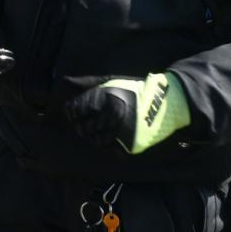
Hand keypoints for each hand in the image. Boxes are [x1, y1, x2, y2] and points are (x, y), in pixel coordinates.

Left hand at [64, 73, 191, 153]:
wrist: (165, 103)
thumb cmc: (134, 91)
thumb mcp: (110, 82)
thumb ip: (87, 83)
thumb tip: (65, 81)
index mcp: (104, 98)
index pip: (74, 111)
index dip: (73, 113)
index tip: (76, 114)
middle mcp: (111, 115)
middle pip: (83, 128)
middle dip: (83, 127)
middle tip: (89, 125)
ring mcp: (121, 130)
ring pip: (96, 141)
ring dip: (96, 137)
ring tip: (103, 130)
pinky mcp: (131, 143)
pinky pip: (111, 150)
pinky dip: (110, 146)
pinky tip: (114, 138)